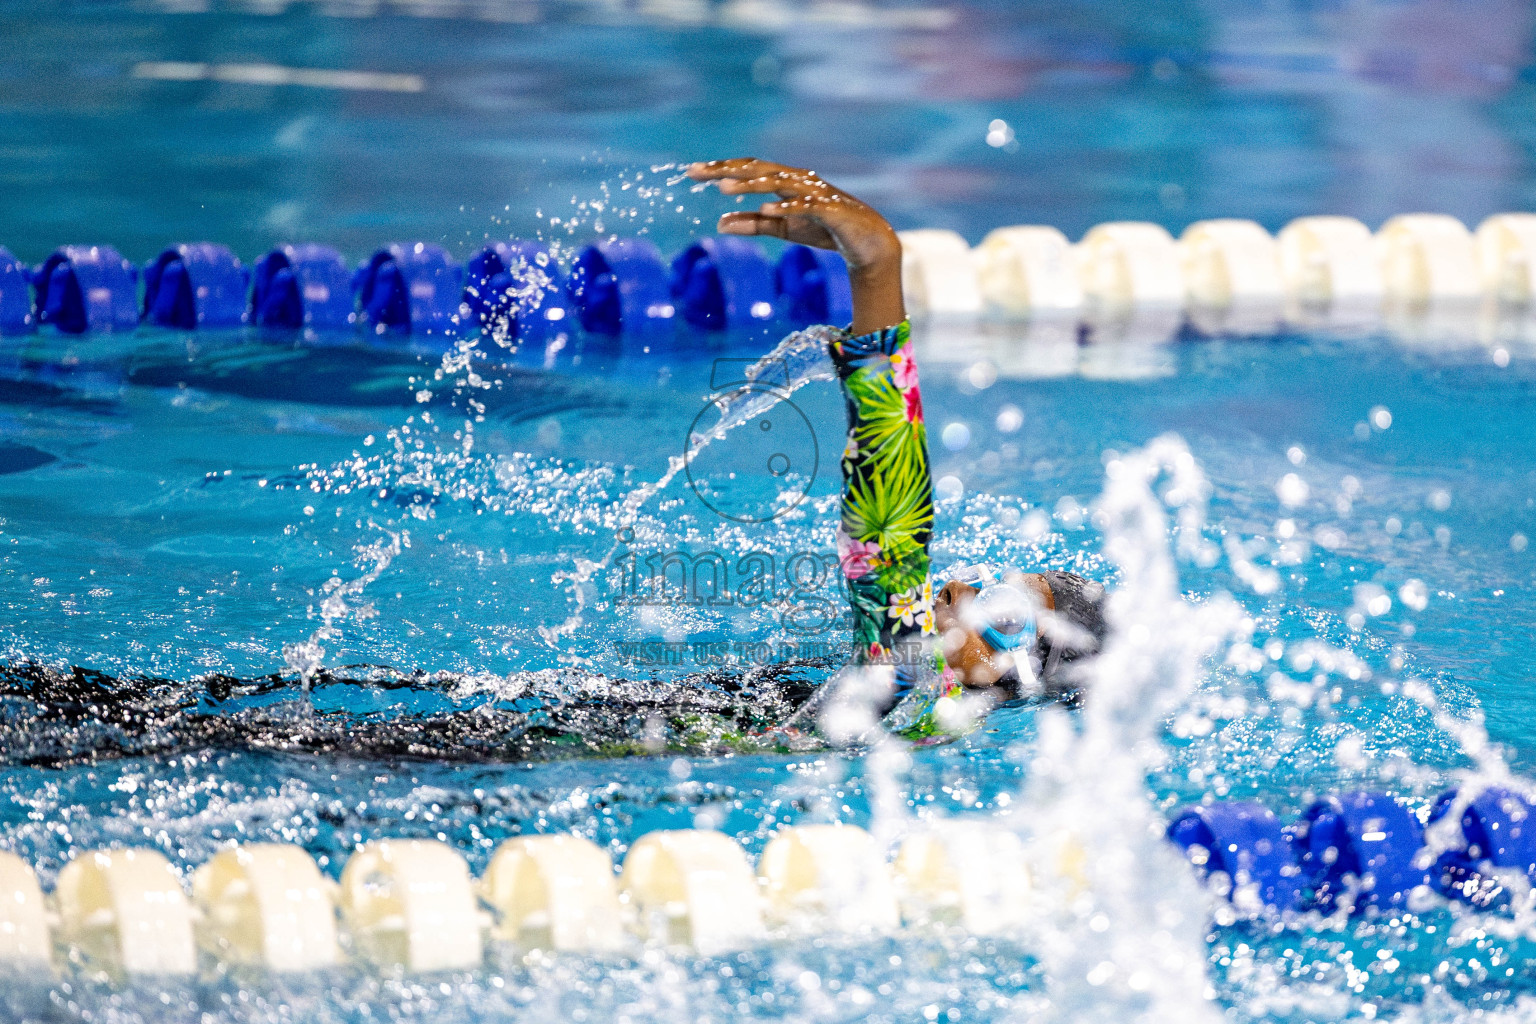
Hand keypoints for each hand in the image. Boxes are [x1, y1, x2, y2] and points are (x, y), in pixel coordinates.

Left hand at [687, 158, 904, 333]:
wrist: (866, 243)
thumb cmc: (824, 229)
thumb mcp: (782, 229)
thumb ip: (753, 223)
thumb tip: (719, 224)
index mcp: (784, 181)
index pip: (748, 169)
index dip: (720, 169)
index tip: (692, 173)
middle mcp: (797, 180)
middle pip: (758, 169)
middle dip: (727, 170)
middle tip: (696, 172)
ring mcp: (814, 192)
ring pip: (779, 182)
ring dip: (751, 184)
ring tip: (724, 187)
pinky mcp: (830, 209)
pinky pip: (805, 205)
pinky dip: (786, 206)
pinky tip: (767, 208)